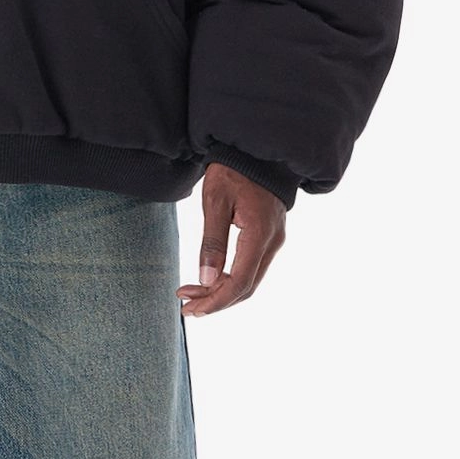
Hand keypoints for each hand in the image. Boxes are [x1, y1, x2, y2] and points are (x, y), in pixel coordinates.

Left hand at [177, 164, 286, 317]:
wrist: (256, 150)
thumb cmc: (232, 171)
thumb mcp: (215, 202)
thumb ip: (212, 242)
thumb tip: (206, 280)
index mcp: (260, 235)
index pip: (239, 282)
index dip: (215, 301)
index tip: (191, 309)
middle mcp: (272, 243)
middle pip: (246, 287)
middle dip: (215, 301)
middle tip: (186, 307)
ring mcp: (273, 241)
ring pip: (249, 280)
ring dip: (221, 292)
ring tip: (191, 294)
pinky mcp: (268, 237)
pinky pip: (251, 267)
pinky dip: (229, 278)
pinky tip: (209, 279)